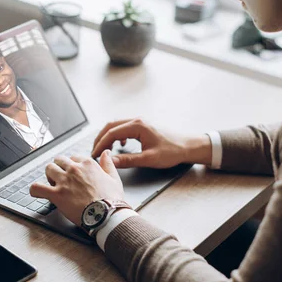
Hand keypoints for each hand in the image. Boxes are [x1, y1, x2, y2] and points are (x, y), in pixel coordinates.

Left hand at [30, 150, 124, 226]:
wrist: (107, 215)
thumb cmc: (112, 200)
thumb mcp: (114, 179)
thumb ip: (108, 164)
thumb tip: (106, 153)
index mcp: (88, 164)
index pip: (74, 158)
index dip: (73, 166)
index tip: (74, 174)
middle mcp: (74, 169)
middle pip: (59, 160)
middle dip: (59, 168)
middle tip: (63, 179)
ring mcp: (64, 181)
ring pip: (48, 168)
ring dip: (49, 176)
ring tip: (53, 184)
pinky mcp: (56, 194)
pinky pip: (37, 187)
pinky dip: (35, 190)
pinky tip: (38, 192)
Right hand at [91, 118, 212, 168]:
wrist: (187, 146)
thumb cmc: (172, 151)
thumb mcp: (148, 158)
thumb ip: (127, 160)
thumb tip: (110, 161)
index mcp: (138, 125)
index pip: (111, 133)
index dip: (100, 145)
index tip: (94, 155)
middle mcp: (137, 120)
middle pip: (110, 126)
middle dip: (100, 139)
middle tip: (94, 152)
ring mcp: (140, 121)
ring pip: (116, 125)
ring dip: (108, 136)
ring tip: (104, 149)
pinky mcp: (143, 126)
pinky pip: (124, 127)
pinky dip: (117, 135)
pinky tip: (120, 144)